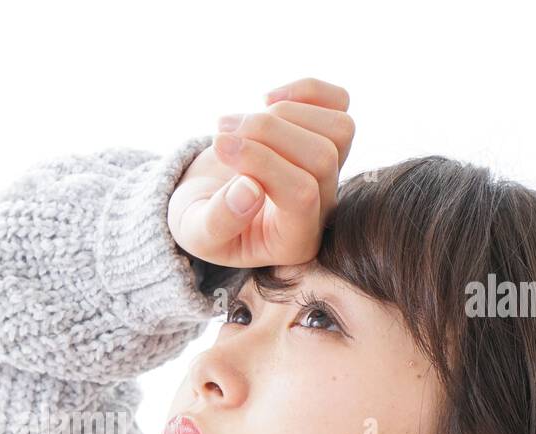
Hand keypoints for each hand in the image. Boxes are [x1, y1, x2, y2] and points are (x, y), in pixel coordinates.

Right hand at [167, 78, 354, 267]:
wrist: (206, 199)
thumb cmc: (202, 219)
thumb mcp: (195, 232)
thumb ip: (218, 221)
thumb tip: (250, 189)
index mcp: (293, 241)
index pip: (301, 195)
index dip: (262, 163)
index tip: (219, 146)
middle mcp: (321, 208)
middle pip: (321, 157)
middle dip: (268, 133)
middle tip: (222, 134)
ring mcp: (331, 172)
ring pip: (339, 129)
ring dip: (285, 112)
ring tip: (239, 123)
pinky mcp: (328, 138)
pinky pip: (340, 103)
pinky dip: (306, 90)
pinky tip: (267, 100)